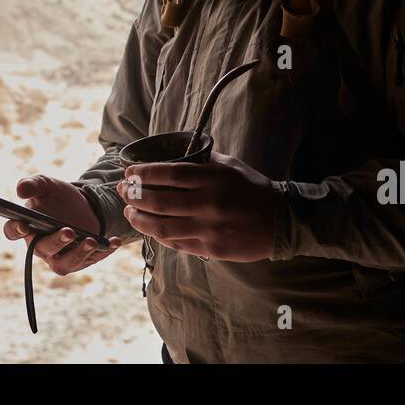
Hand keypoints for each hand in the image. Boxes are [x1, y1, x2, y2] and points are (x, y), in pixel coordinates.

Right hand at [3, 174, 122, 275]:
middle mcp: (41, 246)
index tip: (24, 225)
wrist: (81, 204)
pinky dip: (103, 252)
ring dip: (79, 254)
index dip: (16, 230)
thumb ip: (33, 184)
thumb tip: (20, 190)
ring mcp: (60, 256)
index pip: (13, 231)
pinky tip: (113, 242)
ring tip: (92, 241)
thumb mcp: (47, 185)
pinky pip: (91, 260)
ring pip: (65, 263)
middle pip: (43, 249)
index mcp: (27, 227)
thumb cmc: (57, 196)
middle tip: (69, 231)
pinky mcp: (80, 259)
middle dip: (56, 242)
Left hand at [117, 151, 276, 261]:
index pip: (169, 174)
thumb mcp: (231, 166)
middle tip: (123, 192)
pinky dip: (159, 236)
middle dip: (134, 197)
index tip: (129, 173)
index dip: (144, 174)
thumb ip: (203, 161)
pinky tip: (150, 229)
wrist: (282, 221)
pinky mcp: (213, 248)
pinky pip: (177, 244)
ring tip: (130, 213)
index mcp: (214, 178)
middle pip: (160, 202)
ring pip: (163, 227)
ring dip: (140, 220)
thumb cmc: (253, 189)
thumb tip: (172, 155)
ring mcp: (210, 228)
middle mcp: (210, 203)